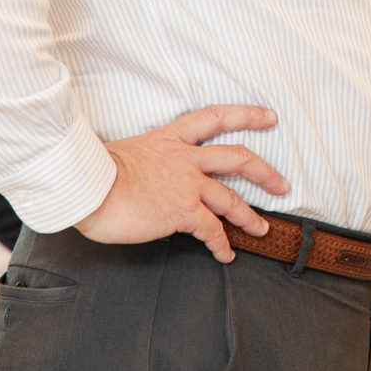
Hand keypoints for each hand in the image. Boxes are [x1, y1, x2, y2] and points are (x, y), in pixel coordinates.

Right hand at [76, 105, 289, 262]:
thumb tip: (150, 176)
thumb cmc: (96, 173)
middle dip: (264, 172)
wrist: (88, 186)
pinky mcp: (183, 211)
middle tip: (282, 184)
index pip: (214, 118)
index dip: (246, 115)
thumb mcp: (128, 154)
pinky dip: (222, 244)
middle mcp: (184, 158)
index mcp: (170, 139)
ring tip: (261, 229)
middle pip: (237, 157)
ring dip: (249, 216)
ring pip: (231, 198)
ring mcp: (187, 184)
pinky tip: (225, 255)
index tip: (268, 116)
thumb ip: (149, 161)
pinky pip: (212, 230)